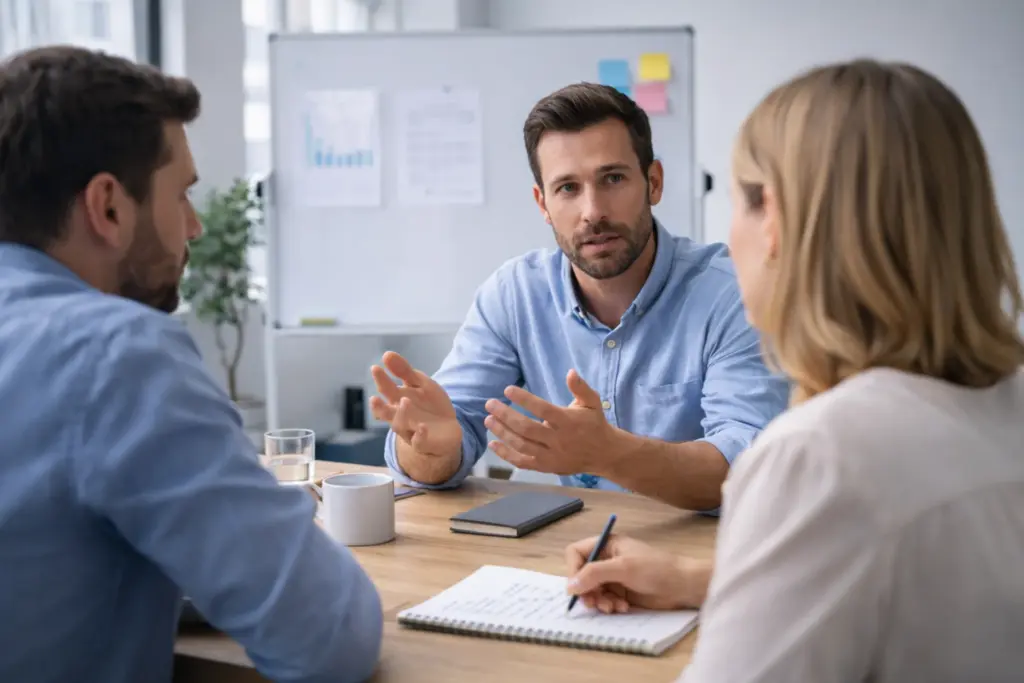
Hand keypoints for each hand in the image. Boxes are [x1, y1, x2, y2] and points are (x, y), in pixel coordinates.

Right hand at [369, 351, 461, 456]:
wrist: (448, 429)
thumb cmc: (429, 405)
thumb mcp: (420, 384)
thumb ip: (404, 371)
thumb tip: (386, 354)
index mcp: (398, 400)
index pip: (386, 390)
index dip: (381, 380)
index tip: (376, 368)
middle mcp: (400, 416)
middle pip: (387, 412)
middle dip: (380, 407)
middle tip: (374, 398)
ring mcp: (410, 430)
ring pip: (400, 426)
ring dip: (401, 415)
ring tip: (405, 401)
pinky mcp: (424, 442)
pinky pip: (419, 441)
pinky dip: (420, 434)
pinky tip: (422, 427)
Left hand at [483, 369, 619, 474]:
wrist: (604, 454)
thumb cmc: (594, 424)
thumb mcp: (592, 402)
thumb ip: (581, 387)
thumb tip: (570, 372)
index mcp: (568, 422)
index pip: (543, 409)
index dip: (524, 400)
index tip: (508, 390)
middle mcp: (558, 440)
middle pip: (527, 428)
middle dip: (506, 416)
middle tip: (490, 404)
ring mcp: (551, 456)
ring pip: (522, 445)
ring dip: (502, 432)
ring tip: (489, 419)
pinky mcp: (546, 467)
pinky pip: (523, 462)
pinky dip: (506, 454)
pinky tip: (493, 443)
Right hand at [565, 534, 698, 612]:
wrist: (683, 586)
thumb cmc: (656, 569)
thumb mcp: (624, 568)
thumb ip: (595, 574)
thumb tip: (570, 585)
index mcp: (606, 545)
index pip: (575, 553)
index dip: (573, 569)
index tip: (578, 586)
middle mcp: (606, 560)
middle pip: (581, 575)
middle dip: (587, 590)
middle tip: (593, 604)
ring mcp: (613, 577)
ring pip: (591, 591)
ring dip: (599, 601)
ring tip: (613, 607)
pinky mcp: (620, 592)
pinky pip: (604, 600)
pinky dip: (609, 605)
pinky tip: (623, 607)